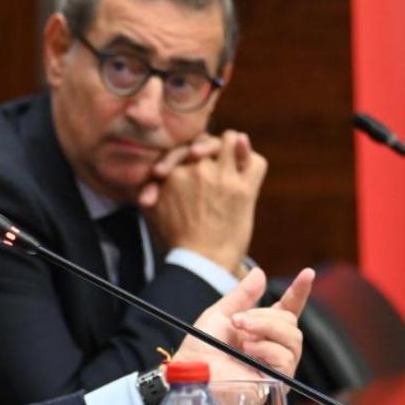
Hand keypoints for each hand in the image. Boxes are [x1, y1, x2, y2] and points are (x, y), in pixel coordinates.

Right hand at [137, 130, 265, 273]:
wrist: (200, 264)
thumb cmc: (175, 240)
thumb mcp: (153, 211)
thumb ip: (150, 189)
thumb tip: (153, 176)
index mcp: (172, 174)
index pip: (180, 148)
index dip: (180, 156)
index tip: (181, 167)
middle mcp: (196, 170)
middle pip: (204, 141)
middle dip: (204, 148)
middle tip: (201, 158)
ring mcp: (222, 178)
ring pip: (231, 140)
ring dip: (229, 148)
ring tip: (228, 157)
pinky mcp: (243, 190)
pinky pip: (254, 160)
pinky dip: (250, 159)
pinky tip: (244, 164)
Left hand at [174, 267, 314, 379]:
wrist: (191, 371)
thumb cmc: (201, 347)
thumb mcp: (220, 314)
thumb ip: (242, 295)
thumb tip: (260, 272)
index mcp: (261, 329)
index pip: (288, 309)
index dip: (299, 292)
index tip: (308, 273)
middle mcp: (272, 346)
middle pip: (291, 323)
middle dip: (265, 317)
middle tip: (238, 321)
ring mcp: (275, 364)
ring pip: (293, 338)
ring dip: (266, 329)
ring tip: (241, 337)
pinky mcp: (276, 381)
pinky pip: (286, 358)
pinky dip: (267, 349)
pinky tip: (248, 350)